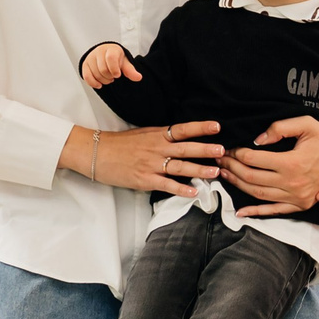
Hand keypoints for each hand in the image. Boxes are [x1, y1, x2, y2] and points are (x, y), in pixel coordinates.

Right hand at [80, 44, 138, 88]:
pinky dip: (94, 83)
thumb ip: (130, 70)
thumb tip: (138, 77)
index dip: (114, 69)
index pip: (111, 58)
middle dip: (110, 77)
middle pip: (103, 69)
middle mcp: (99, 51)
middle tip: (113, 76)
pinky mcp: (85, 64)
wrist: (105, 54)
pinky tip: (99, 84)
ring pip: (96, 74)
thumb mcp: (125, 63)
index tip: (117, 75)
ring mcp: (91, 58)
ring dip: (103, 81)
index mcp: (111, 49)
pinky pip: (87, 77)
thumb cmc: (116, 58)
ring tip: (108, 77)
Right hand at [84, 122, 224, 195]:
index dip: (200, 127)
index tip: (217, 126)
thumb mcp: (142, 134)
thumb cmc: (118, 144)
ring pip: (179, 167)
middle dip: (206, 149)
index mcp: (156, 135)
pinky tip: (193, 192)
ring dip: (199, 170)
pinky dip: (180, 189)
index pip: (182, 129)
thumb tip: (180, 140)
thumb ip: (161, 138)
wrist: (95, 152)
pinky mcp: (144, 180)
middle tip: (223, 150)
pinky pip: (166, 185)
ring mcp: (151, 164)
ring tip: (215, 172)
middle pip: (186, 148)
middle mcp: (156, 148)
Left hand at [225, 117, 318, 216]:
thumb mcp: (306, 125)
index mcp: (293, 162)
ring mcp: (296, 197)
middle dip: (232, 167)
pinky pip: (274, 211)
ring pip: (258, 194)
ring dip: (238, 185)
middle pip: (251, 177)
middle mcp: (293, 183)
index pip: (254, 159)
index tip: (228, 148)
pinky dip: (255, 212)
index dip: (237, 153)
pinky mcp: (300, 206)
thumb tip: (257, 140)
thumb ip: (280, 128)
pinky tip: (240, 212)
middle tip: (220, 159)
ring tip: (224, 174)